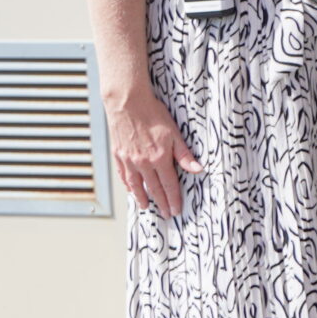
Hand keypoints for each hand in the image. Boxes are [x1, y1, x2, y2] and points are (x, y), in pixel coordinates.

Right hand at [107, 90, 201, 217]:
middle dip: (161, 203)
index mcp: (159, 158)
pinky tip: (131, 189)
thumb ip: (184, 154)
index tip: (176, 210)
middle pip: (153, 188)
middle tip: (166, 214)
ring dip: (142, 197)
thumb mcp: (174, 133)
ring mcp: (129, 160)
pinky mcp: (118, 155)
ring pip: (136, 185)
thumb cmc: (153, 114)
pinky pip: (124, 175)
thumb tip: (198, 170)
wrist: (127, 103)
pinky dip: (128, 185)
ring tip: (146, 207)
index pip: (169, 184)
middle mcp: (143, 163)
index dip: (173, 198)